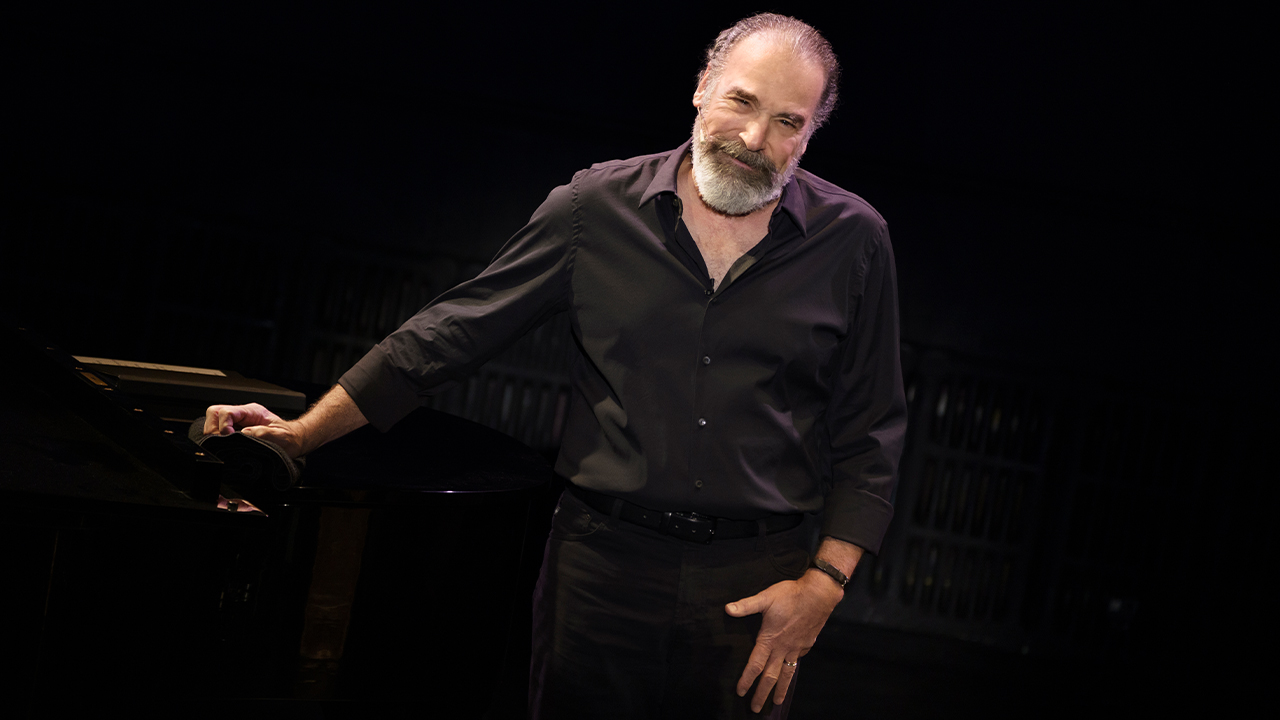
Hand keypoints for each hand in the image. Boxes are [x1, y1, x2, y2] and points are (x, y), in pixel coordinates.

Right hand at [203, 402, 305, 456]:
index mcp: (252, 411)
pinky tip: (227, 447)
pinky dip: (218, 440)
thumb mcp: (281, 436)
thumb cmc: (289, 438)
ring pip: (213, 421)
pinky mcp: (235, 431)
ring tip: (225, 445)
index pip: (226, 411)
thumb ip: (264, 433)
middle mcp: (242, 414)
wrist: (294, 441)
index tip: (229, 437)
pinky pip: (218, 431)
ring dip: (215, 434)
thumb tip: (245, 433)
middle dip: (213, 429)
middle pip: (214, 413)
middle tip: (223, 442)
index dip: (223, 425)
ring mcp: (237, 422)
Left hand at [726, 570, 843, 712]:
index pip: (755, 665)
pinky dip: (792, 670)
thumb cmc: (791, 595)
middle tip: (755, 708)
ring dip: (780, 689)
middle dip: (762, 694)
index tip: (740, 692)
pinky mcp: (807, 644)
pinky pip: (797, 661)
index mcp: (770, 639)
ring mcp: (796, 648)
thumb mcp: (766, 598)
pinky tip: (790, 673)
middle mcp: (783, 648)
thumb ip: (747, 605)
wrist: (819, 594)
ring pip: (786, 674)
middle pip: (770, 676)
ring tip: (776, 702)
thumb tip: (728, 609)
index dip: (747, 679)